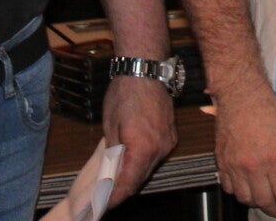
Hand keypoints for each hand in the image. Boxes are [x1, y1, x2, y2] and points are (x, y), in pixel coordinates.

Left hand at [102, 73, 178, 196]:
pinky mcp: (171, 135)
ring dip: (134, 174)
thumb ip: (113, 153)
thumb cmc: (125, 94)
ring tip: (116, 180)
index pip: (128, 183)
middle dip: (123, 189)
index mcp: (142, 148)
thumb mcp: (110, 126)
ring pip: (149, 167)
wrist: (146, 70)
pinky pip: (156, 155)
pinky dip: (143, 161)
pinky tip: (131, 161)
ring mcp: (168, 142)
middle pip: (140, 178)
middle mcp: (159, 149)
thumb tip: (110, 172)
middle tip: (106, 196)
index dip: (115, 196)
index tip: (103, 204)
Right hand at [211, 81, 275, 216]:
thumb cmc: (268, 111)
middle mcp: (252, 166)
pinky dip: (238, 193)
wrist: (241, 95)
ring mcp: (234, 165)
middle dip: (275, 209)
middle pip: (264, 200)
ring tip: (265, 200)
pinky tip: (247, 189)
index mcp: (273, 159)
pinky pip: (228, 187)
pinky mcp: (221, 161)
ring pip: (244, 197)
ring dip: (256, 203)